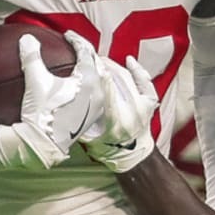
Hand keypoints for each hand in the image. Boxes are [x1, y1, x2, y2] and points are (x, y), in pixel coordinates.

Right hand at [11, 31, 103, 167]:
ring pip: (103, 78)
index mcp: (88, 80)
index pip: (86, 51)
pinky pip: (101, 92)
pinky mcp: (95, 115)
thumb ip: (32, 57)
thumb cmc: (41, 113)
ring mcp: (99, 105)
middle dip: (87, 51)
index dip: (76, 40)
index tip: (67, 35)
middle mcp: (99, 91)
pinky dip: (95, 82)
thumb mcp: (35, 81)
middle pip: (98, 63)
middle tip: (76, 45)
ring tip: (84, 62)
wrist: (44, 144)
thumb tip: (27, 38)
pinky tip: (85, 84)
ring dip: (94, 67)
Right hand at [81, 56, 158, 171]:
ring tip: (101, 60)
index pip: (109, 95)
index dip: (101, 78)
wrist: (134, 156)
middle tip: (90, 58)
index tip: (92, 64)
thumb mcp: (89, 139)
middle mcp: (132, 113)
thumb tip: (64, 103)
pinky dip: (137, 69)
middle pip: (118, 81)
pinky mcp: (150, 102)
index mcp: (116, 123)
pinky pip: (145, 81)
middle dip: (104, 67)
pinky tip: (129, 60)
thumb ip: (79, 123)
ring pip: (128, 78)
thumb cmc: (108, 149)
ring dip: (113, 66)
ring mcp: (143, 106)